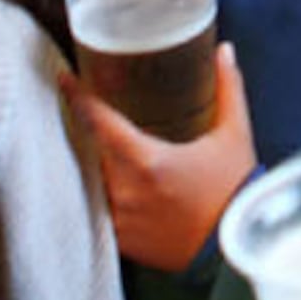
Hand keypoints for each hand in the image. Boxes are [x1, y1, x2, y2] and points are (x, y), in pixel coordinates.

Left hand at [73, 42, 255, 272]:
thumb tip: (224, 51)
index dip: (76, 96)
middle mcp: (125, 190)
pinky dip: (101, 195)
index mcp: (146, 160)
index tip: (64, 78)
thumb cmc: (235, 192)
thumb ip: (228, 89)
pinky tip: (109, 185)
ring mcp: (120, 219)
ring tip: (96, 149)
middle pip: (90, 151)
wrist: (236, 248)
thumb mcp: (235, 135)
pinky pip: (99, 210)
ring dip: (92, 165)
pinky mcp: (122, 241)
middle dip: (87, 132)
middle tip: (87, 114)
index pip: (97, 120)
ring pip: (92, 182)